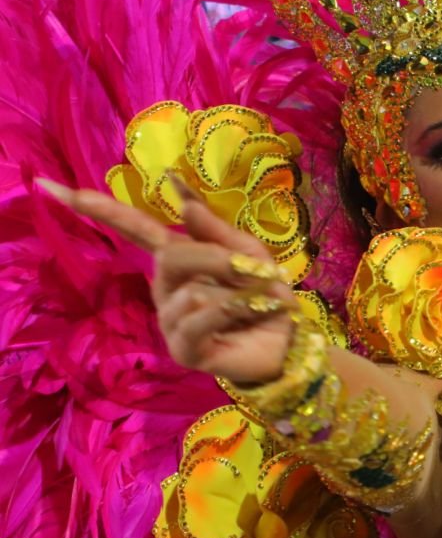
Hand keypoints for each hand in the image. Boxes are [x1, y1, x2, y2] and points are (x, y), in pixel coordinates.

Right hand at [36, 174, 294, 384]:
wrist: (289, 337)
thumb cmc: (265, 294)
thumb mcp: (248, 252)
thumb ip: (213, 227)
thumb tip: (175, 186)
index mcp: (177, 261)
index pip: (134, 230)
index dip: (99, 209)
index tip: (55, 186)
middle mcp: (165, 290)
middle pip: (171, 257)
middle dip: (217, 259)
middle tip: (257, 270)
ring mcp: (170, 322)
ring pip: (188, 291)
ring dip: (236, 291)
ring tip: (257, 302)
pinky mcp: (183, 350)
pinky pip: (198, 319)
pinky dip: (233, 310)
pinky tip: (250, 313)